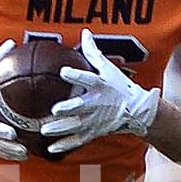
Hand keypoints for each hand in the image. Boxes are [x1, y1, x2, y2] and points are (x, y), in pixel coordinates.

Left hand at [40, 30, 161, 153]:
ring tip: (43, 130)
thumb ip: (93, 52)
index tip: (63, 72)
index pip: (88, 79)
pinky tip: (50, 149)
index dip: (76, 75)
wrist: (136, 111)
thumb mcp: (108, 68)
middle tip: (53, 110)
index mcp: (100, 86)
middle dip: (68, 109)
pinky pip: (78, 140)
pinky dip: (65, 145)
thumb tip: (84, 32)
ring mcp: (95, 120)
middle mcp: (97, 104)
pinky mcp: (94, 132)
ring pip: (76, 126)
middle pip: (81, 107)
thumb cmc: (118, 86)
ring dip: (60, 129)